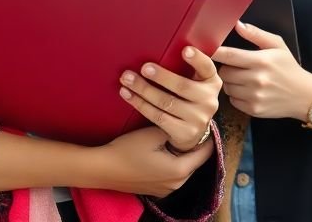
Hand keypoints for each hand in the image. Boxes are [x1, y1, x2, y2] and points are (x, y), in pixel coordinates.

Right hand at [95, 125, 213, 196]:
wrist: (103, 169)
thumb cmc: (128, 150)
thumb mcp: (153, 134)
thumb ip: (174, 129)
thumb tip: (186, 124)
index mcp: (180, 170)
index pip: (205, 152)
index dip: (208, 135)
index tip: (207, 121)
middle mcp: (177, 184)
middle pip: (195, 161)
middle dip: (195, 144)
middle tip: (193, 125)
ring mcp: (166, 189)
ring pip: (183, 167)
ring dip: (183, 153)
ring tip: (179, 135)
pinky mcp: (156, 190)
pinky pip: (172, 174)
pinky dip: (173, 162)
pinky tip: (164, 150)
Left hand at [119, 46, 220, 151]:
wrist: (190, 133)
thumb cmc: (186, 98)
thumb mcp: (194, 82)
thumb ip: (186, 67)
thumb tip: (163, 43)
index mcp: (212, 82)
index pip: (207, 68)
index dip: (197, 59)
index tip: (185, 50)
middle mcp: (209, 101)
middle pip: (183, 86)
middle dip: (161, 76)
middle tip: (144, 67)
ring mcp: (198, 119)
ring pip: (167, 102)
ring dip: (144, 90)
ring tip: (127, 79)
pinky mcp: (185, 133)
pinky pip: (158, 116)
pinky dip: (140, 104)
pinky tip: (128, 95)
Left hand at [213, 21, 311, 119]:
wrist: (305, 96)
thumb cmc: (289, 68)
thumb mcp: (277, 45)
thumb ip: (256, 34)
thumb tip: (237, 24)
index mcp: (261, 61)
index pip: (229, 55)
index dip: (214, 52)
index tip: (202, 49)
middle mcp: (256, 79)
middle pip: (224, 72)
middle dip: (226, 67)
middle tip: (235, 66)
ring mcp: (254, 97)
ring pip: (226, 87)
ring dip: (230, 82)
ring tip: (242, 78)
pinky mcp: (254, 110)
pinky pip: (232, 101)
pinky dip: (236, 95)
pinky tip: (247, 90)